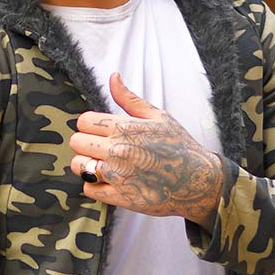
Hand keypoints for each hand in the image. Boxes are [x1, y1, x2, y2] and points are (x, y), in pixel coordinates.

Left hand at [70, 72, 222, 227]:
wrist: (198, 181)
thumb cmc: (179, 146)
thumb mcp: (158, 116)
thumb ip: (129, 99)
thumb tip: (113, 77)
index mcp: (125, 128)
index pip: (84, 121)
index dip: (89, 125)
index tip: (100, 131)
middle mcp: (117, 150)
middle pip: (77, 142)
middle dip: (86, 144)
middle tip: (101, 149)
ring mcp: (117, 175)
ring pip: (78, 166)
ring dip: (86, 165)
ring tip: (103, 165)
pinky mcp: (119, 197)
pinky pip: (89, 189)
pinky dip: (96, 186)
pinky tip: (111, 181)